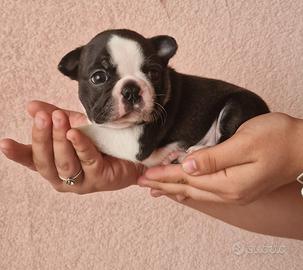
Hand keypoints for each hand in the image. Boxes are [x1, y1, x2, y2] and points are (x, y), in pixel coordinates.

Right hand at [0, 101, 142, 193]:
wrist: (131, 154)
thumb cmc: (101, 141)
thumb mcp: (75, 125)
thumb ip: (54, 117)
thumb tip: (30, 106)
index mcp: (54, 165)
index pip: (32, 160)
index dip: (18, 153)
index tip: (4, 143)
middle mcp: (64, 178)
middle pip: (45, 161)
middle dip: (42, 137)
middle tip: (42, 117)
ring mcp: (81, 182)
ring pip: (64, 163)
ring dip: (60, 140)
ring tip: (58, 120)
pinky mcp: (100, 179)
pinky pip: (88, 161)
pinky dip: (80, 146)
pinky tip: (75, 133)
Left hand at [138, 113, 302, 204]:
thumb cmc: (277, 138)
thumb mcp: (245, 143)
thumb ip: (214, 157)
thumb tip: (187, 165)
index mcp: (228, 182)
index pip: (187, 178)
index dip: (164, 174)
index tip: (144, 173)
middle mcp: (229, 192)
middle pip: (187, 188)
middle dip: (163, 184)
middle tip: (141, 182)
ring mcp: (234, 192)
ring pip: (195, 192)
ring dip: (173, 189)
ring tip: (154, 189)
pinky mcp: (238, 187)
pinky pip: (206, 192)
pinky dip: (189, 190)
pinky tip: (182, 191)